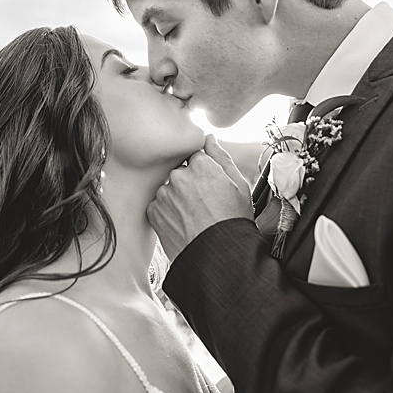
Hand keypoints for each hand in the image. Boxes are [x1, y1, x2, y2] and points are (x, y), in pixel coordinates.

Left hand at [148, 135, 252, 260]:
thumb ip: (221, 157)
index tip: (210, 186)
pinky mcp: (154, 212)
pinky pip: (160, 205)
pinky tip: (184, 223)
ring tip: (195, 217)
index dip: (204, 172)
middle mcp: (178, 177)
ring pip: (169, 189)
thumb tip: (209, 139)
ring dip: (177, 198)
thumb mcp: (238, 185)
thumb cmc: (232, 220)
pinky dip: (168, 212)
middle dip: (189, 184)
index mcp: (200, 166)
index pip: (195, 158)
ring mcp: (164, 195)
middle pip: (181, 173)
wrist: (217, 254)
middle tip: (204, 204)